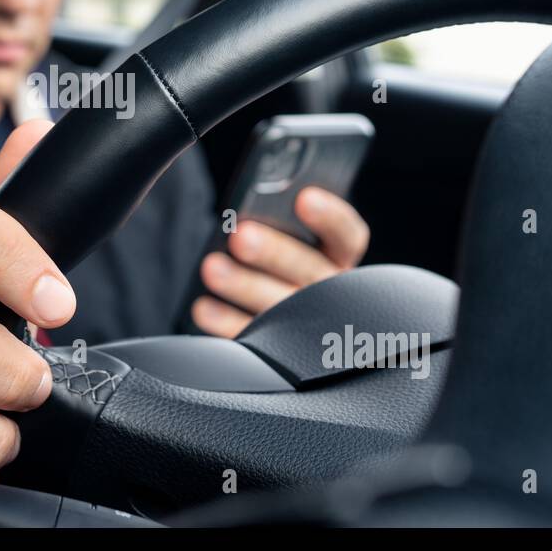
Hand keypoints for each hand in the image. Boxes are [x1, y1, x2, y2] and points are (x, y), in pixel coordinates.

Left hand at [191, 186, 369, 337]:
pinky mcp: (276, 352)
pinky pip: (255, 339)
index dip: (330, 218)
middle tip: (241, 236)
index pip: (347, 235)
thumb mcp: (283, 234)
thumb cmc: (272, 256)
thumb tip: (251, 210)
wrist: (265, 316)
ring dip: (246, 286)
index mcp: (337, 256)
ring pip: (282, 308)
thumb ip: (278, 219)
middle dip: (274, 252)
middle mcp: (329, 291)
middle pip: (310, 270)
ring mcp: (305, 324)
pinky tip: (204, 306)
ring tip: (212, 267)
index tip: (304, 198)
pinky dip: (227, 322)